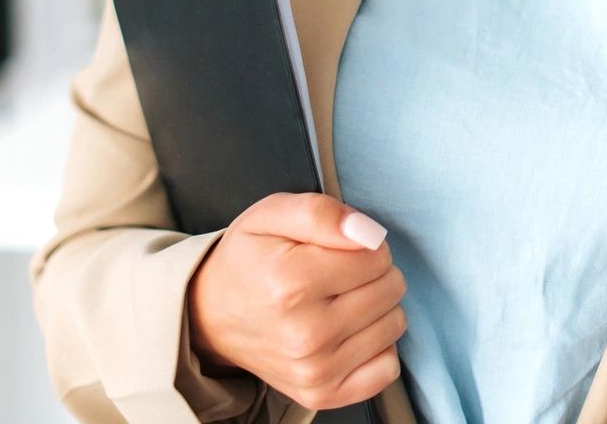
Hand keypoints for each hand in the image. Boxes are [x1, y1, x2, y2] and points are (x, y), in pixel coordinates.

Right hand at [186, 192, 406, 410]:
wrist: (211, 316)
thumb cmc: (249, 261)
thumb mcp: (271, 214)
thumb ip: (321, 213)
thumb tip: (369, 233)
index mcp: (291, 282)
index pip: (377, 255)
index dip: (365, 244)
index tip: (337, 249)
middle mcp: (305, 333)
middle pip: (391, 288)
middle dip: (374, 273)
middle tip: (337, 275)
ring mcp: (314, 370)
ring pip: (395, 324)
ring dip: (376, 308)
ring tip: (340, 302)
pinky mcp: (321, 394)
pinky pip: (387, 369)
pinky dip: (377, 348)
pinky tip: (349, 334)